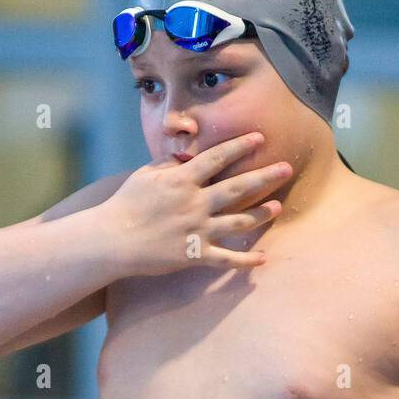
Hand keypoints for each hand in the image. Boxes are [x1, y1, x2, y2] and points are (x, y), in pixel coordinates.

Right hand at [98, 132, 291, 275]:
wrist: (112, 240)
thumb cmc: (126, 205)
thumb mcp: (145, 176)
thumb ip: (169, 164)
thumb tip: (187, 155)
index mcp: (182, 180)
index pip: (217, 158)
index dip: (240, 146)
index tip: (260, 138)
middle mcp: (194, 203)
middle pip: (237, 188)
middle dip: (264, 176)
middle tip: (286, 168)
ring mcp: (196, 230)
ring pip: (238, 222)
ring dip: (261, 214)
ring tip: (278, 207)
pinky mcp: (194, 255)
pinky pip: (226, 259)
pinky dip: (246, 261)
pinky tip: (263, 258)